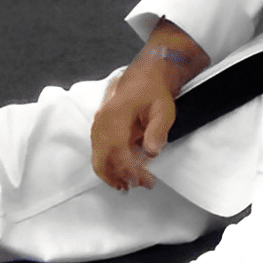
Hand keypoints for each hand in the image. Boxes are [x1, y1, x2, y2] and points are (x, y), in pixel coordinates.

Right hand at [90, 55, 177, 192]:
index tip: (144, 180)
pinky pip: (99, 153)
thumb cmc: (153, 92)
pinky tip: (121, 174)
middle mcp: (102, 121)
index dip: (130, 170)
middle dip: (119, 176)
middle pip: (102, 158)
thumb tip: (151, 153)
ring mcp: (98, 126)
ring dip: (112, 175)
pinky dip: (108, 167)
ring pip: (98, 159)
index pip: (118, 150)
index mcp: (116, 114)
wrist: (145, 77)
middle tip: (138, 184)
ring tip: (129, 184)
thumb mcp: (164, 109)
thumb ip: (158, 131)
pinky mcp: (99, 130)